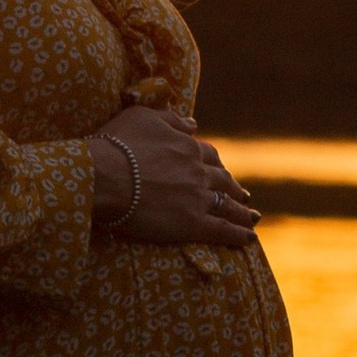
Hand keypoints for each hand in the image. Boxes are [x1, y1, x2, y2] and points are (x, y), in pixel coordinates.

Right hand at [88, 102, 259, 245]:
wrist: (105, 176)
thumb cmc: (116, 144)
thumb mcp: (143, 117)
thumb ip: (172, 119)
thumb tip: (195, 124)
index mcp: (187, 147)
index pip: (208, 155)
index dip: (216, 165)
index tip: (221, 171)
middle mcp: (198, 171)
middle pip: (222, 180)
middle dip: (234, 189)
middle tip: (243, 196)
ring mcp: (197, 198)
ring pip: (228, 205)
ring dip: (242, 212)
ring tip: (252, 217)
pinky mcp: (192, 224)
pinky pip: (222, 230)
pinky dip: (238, 234)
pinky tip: (249, 238)